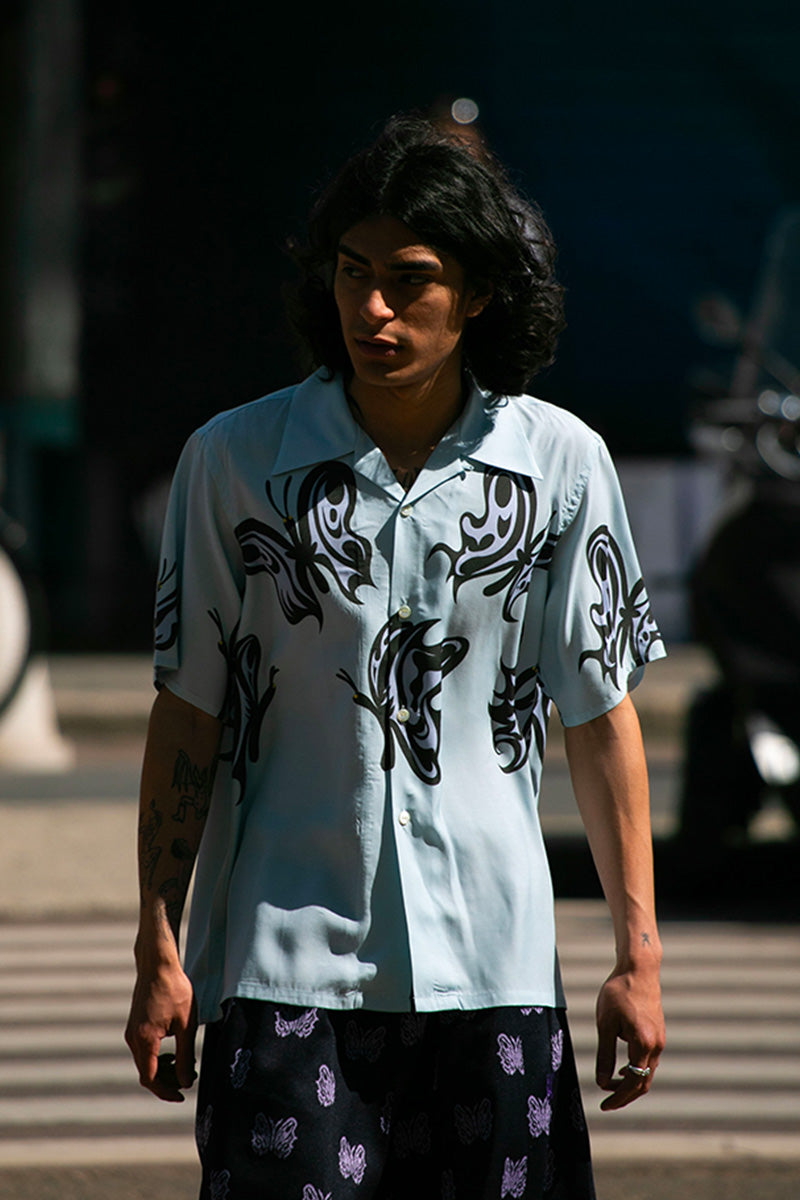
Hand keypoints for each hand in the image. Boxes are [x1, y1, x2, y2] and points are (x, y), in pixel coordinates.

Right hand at [125, 959, 197, 1102]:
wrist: (158, 965)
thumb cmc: (175, 991)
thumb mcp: (186, 1025)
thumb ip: (185, 1055)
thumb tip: (184, 1082)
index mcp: (145, 1040)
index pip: (150, 1079)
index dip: (166, 1092)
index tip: (181, 1096)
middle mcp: (133, 1039)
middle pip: (146, 1073)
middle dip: (167, 1081)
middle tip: (188, 1078)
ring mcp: (131, 1032)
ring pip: (144, 1062)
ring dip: (162, 1070)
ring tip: (184, 1065)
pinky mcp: (134, 1026)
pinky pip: (143, 1051)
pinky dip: (157, 1057)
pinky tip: (173, 1052)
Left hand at [595, 967, 664, 1110]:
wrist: (638, 969)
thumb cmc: (618, 993)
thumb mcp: (605, 1024)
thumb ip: (604, 1055)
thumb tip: (602, 1082)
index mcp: (643, 1044)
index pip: (633, 1083)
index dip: (618, 1098)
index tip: (603, 1106)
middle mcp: (656, 1045)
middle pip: (644, 1082)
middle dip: (625, 1096)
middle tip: (606, 1103)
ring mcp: (660, 1039)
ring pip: (648, 1072)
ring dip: (631, 1083)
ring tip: (611, 1087)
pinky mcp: (658, 1032)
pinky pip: (649, 1059)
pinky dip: (637, 1069)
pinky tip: (623, 1068)